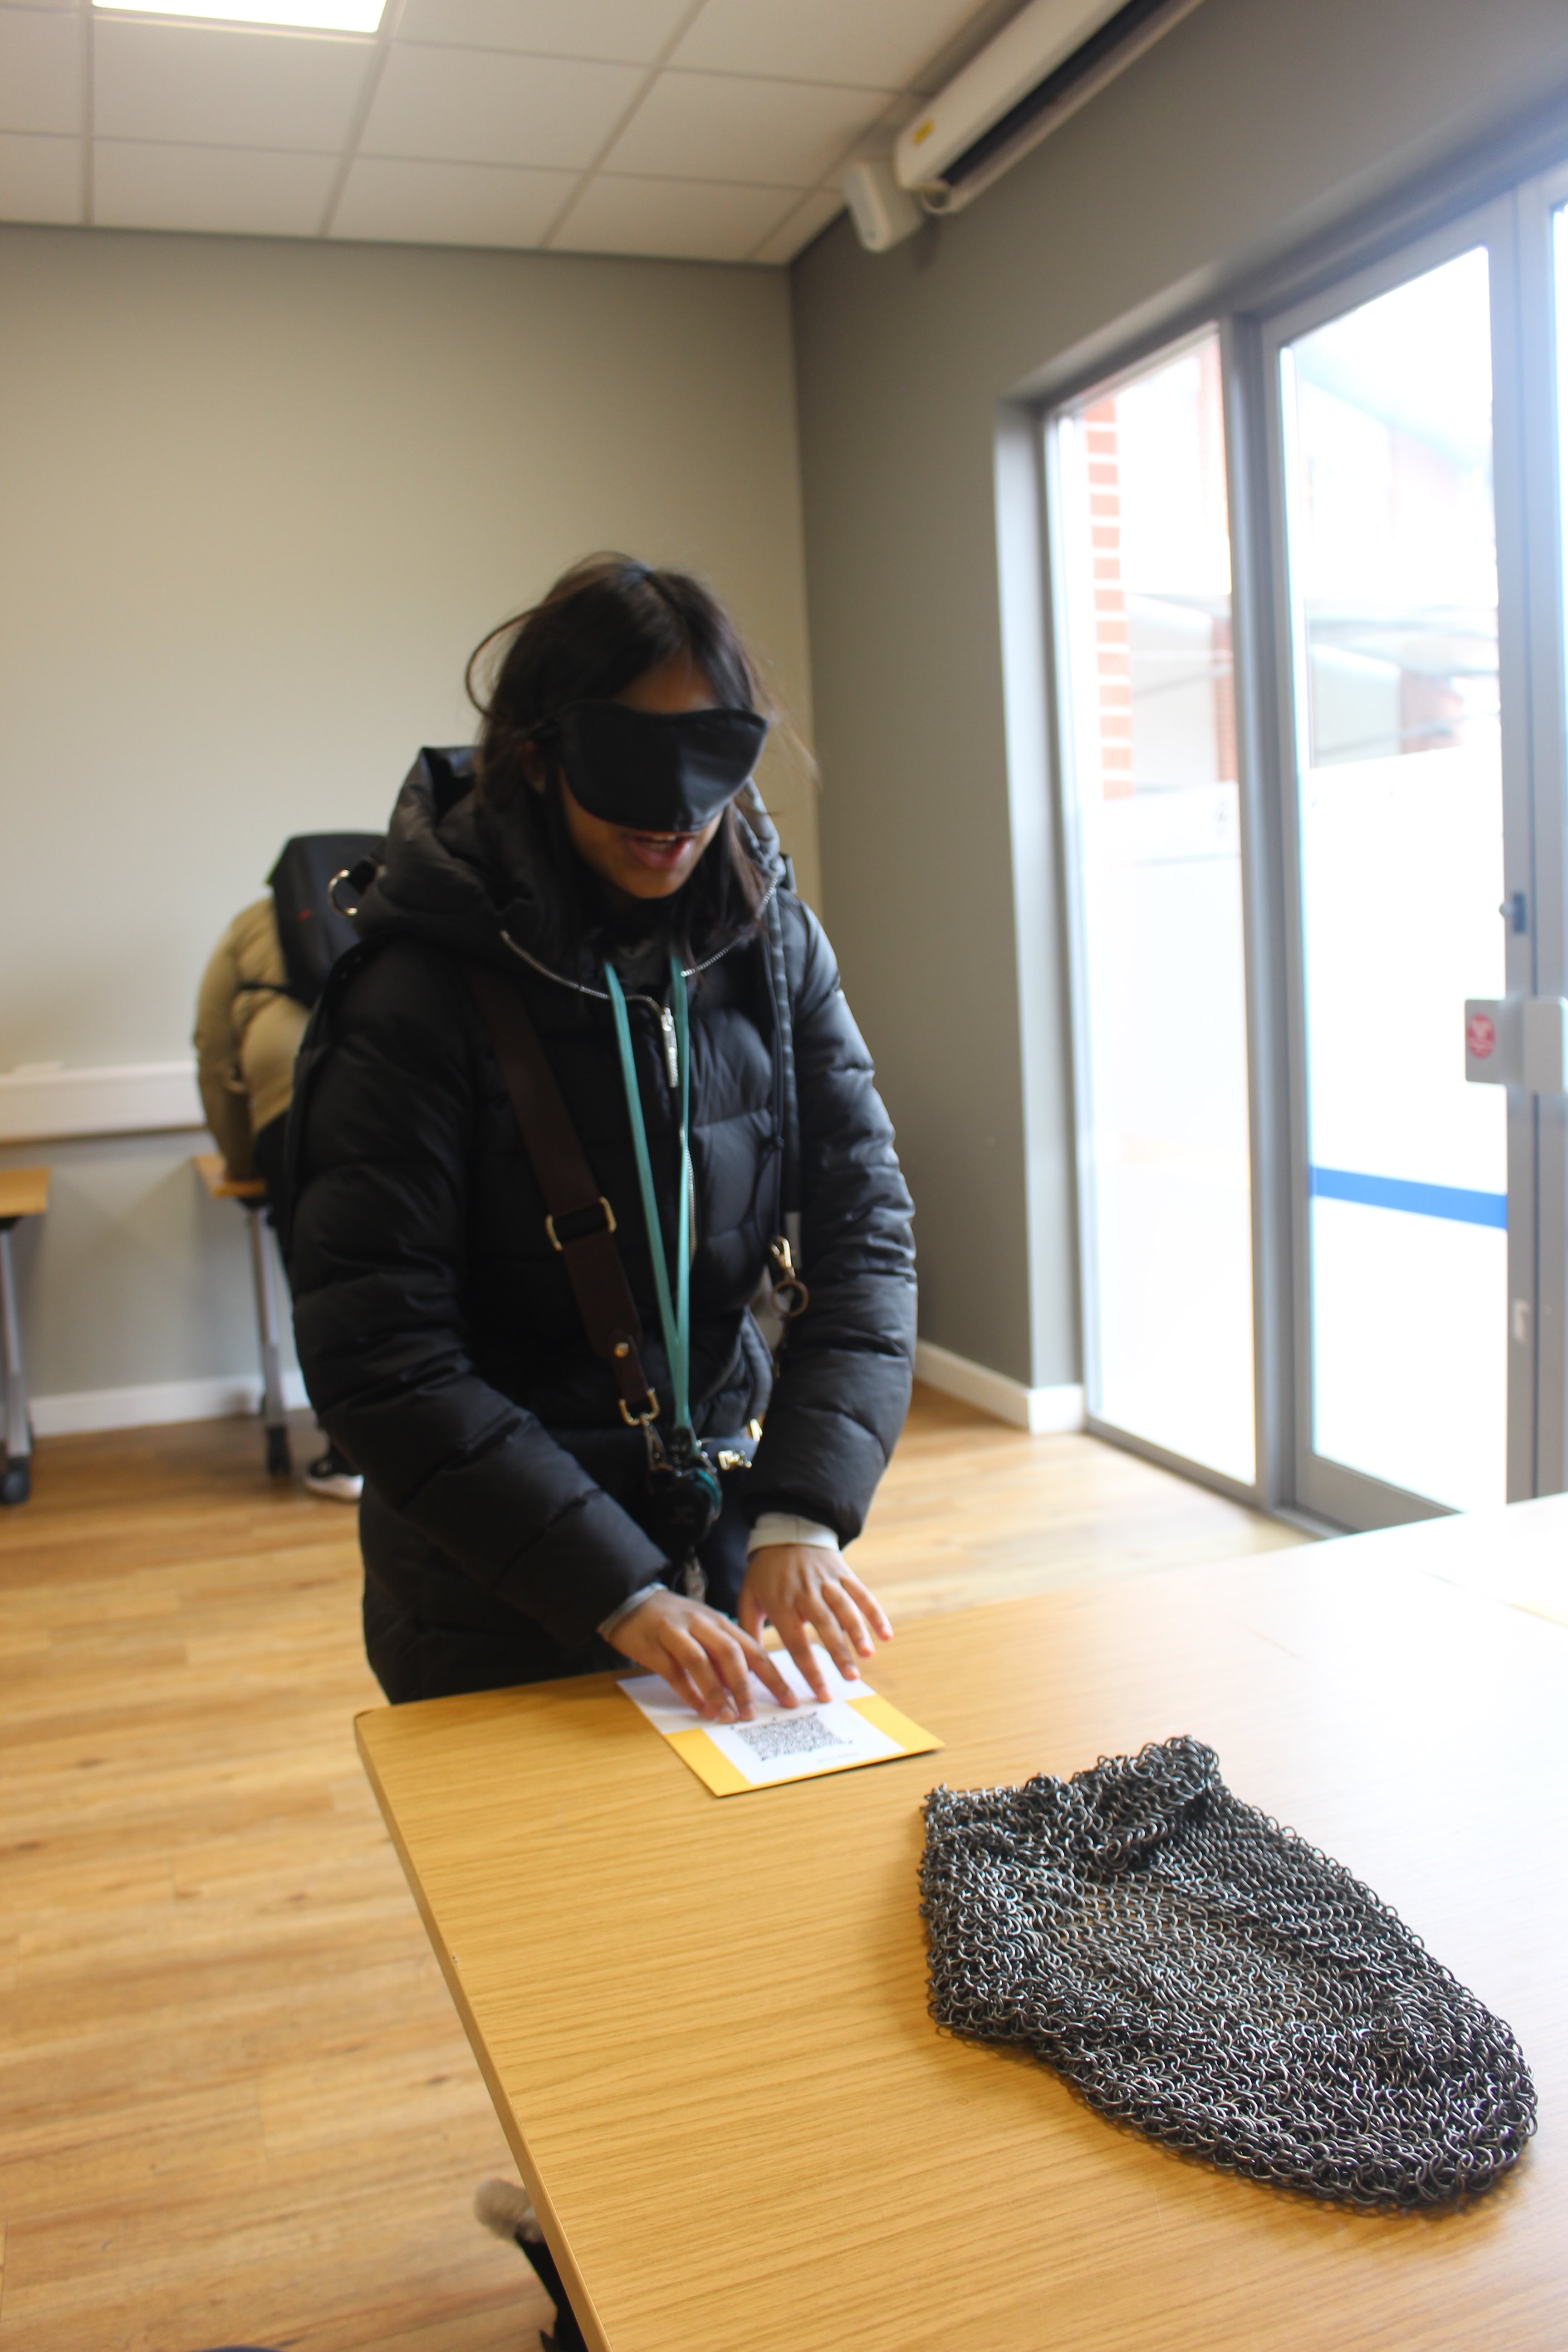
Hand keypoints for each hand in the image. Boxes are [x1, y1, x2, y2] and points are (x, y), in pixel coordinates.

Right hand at [608, 1588, 794, 1722]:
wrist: (632, 1601)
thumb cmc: (675, 1621)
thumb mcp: (704, 1631)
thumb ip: (722, 1656)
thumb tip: (742, 1688)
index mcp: (720, 1622)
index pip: (753, 1649)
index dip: (773, 1676)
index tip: (788, 1700)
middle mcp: (701, 1624)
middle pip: (730, 1653)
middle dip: (744, 1686)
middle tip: (752, 1714)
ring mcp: (676, 1632)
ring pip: (700, 1661)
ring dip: (716, 1692)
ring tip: (726, 1716)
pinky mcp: (653, 1644)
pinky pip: (673, 1671)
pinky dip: (688, 1692)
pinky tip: (699, 1709)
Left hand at [739, 1544, 892, 1701]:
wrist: (786, 1531)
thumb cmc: (765, 1573)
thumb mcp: (748, 1597)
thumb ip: (749, 1631)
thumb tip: (745, 1666)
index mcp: (780, 1603)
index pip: (796, 1642)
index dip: (810, 1669)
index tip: (821, 1693)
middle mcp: (805, 1592)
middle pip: (824, 1626)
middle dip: (839, 1653)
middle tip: (850, 1679)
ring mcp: (826, 1581)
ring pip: (845, 1608)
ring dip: (858, 1632)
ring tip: (867, 1656)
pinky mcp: (843, 1573)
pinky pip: (861, 1594)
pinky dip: (875, 1613)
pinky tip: (886, 1634)